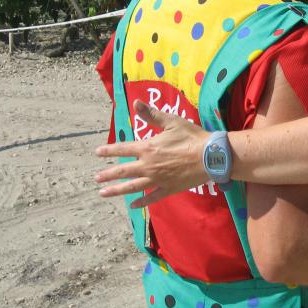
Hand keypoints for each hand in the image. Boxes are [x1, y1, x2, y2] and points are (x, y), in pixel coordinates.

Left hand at [94, 99, 210, 207]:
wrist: (210, 157)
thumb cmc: (191, 137)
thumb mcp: (172, 122)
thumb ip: (152, 114)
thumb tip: (135, 102)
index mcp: (148, 148)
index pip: (123, 149)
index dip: (109, 150)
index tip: (97, 153)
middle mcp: (148, 165)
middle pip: (123, 171)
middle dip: (108, 174)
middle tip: (96, 178)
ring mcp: (157, 179)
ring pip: (133, 186)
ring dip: (116, 190)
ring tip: (103, 193)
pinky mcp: (168, 188)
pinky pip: (152, 197)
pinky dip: (141, 202)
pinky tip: (133, 205)